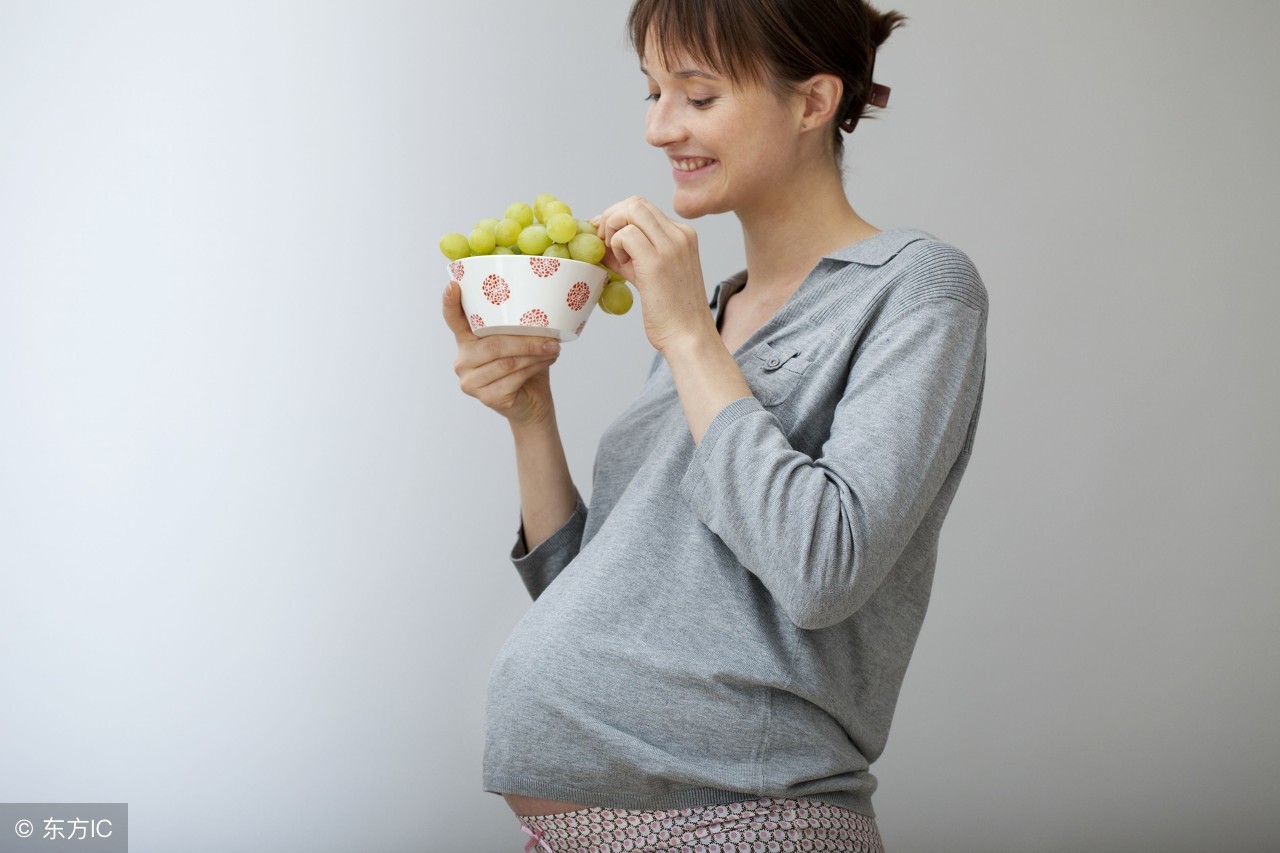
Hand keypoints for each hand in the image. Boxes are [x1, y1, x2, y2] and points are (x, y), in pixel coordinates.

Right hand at [441, 280, 560, 425]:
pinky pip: (513, 379)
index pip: (453, 319)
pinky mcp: (486, 397)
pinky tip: (546, 362)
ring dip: (534, 354)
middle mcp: (463, 360)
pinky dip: (534, 368)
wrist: (532, 402)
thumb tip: (539, 308)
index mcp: (467, 340)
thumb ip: (516, 327)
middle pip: (492, 345)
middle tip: (550, 338)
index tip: (452, 286)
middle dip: (525, 341)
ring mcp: (471, 381)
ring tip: (553, 349)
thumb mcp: (518, 341)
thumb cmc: (525, 366)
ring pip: (506, 362)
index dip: (450, 303)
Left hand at [595, 195, 716, 352]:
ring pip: (631, 211)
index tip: (605, 235)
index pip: (643, 208)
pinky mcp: (657, 262)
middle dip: (611, 217)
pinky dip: (615, 246)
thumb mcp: (651, 274)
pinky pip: (625, 234)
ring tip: (616, 256)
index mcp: (683, 235)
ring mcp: (671, 246)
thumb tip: (601, 241)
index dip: (618, 216)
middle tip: (602, 242)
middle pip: (636, 202)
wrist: (689, 337)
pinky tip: (623, 267)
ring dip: (612, 230)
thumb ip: (631, 254)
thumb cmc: (671, 312)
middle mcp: (680, 234)